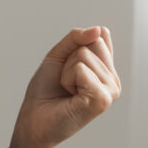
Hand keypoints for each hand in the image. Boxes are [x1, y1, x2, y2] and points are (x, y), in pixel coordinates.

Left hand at [6, 26, 120, 147]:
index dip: (76, 44)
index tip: (68, 65)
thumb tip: (99, 30)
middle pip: (93, 41)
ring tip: (67, 89)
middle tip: (65, 80)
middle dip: (70, 57)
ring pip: (84, 55)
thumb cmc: (46, 89)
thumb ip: (76, 38)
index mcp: (106, 69)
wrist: (34, 118)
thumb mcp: (59, 54)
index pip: (100, 34)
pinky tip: (70, 96)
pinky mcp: (102, 99)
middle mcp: (112, 79)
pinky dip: (68, 78)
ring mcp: (110, 90)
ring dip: (67, 70)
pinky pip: (82, 69)